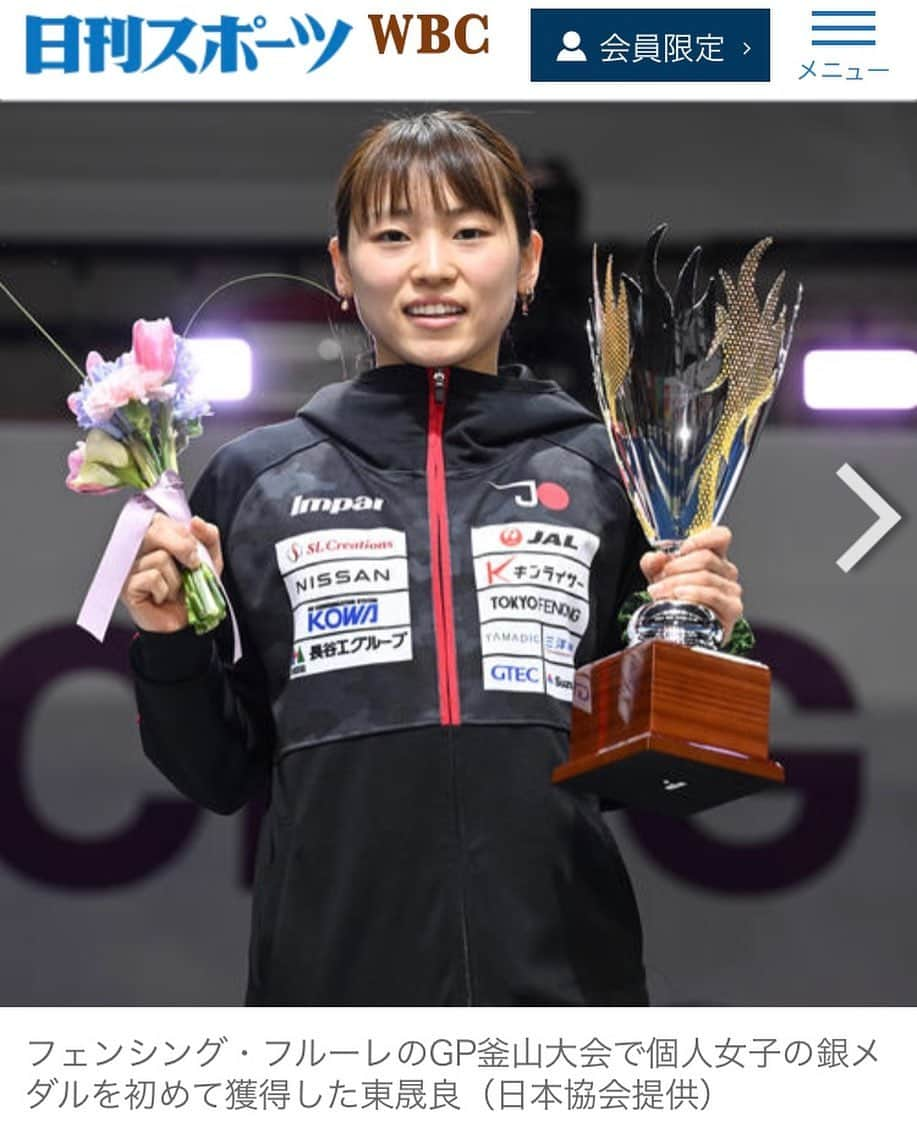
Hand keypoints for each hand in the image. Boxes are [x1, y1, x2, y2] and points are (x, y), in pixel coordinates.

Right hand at [120, 514, 222, 633]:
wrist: (186, 622)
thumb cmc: (193, 589)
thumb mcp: (210, 560)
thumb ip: (208, 537)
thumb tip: (196, 521)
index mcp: (155, 538)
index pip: (161, 520)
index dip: (182, 533)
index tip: (195, 550)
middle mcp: (138, 549)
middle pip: (155, 530)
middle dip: (182, 547)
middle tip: (192, 565)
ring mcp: (129, 567)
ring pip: (159, 558)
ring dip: (176, 578)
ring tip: (174, 589)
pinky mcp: (127, 586)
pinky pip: (152, 578)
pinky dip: (165, 590)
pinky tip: (162, 597)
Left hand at [639, 526, 742, 643]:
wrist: (684, 630)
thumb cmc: (677, 599)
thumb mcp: (660, 578)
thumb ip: (654, 564)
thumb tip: (655, 557)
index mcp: (714, 556)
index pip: (720, 536)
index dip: (703, 538)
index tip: (683, 548)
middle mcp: (727, 571)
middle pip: (705, 557)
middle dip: (677, 566)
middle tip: (660, 577)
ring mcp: (732, 589)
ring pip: (705, 577)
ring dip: (677, 583)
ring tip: (660, 591)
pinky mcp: (732, 608)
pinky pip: (712, 595)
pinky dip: (693, 594)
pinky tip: (678, 596)